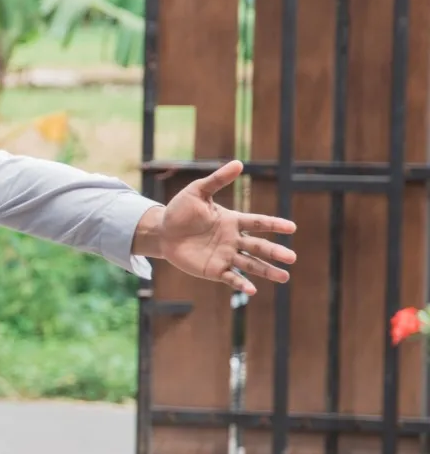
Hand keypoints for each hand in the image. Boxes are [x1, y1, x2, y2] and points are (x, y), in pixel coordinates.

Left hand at [132, 161, 296, 295]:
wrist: (162, 231)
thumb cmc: (180, 210)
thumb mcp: (198, 192)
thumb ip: (217, 180)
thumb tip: (238, 163)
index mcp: (233, 221)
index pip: (258, 222)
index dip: (274, 225)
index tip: (292, 227)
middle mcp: (233, 240)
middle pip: (259, 246)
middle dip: (275, 252)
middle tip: (292, 258)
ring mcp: (225, 255)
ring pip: (250, 264)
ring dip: (267, 271)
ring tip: (284, 277)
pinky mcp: (214, 269)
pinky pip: (230, 277)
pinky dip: (241, 283)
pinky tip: (252, 290)